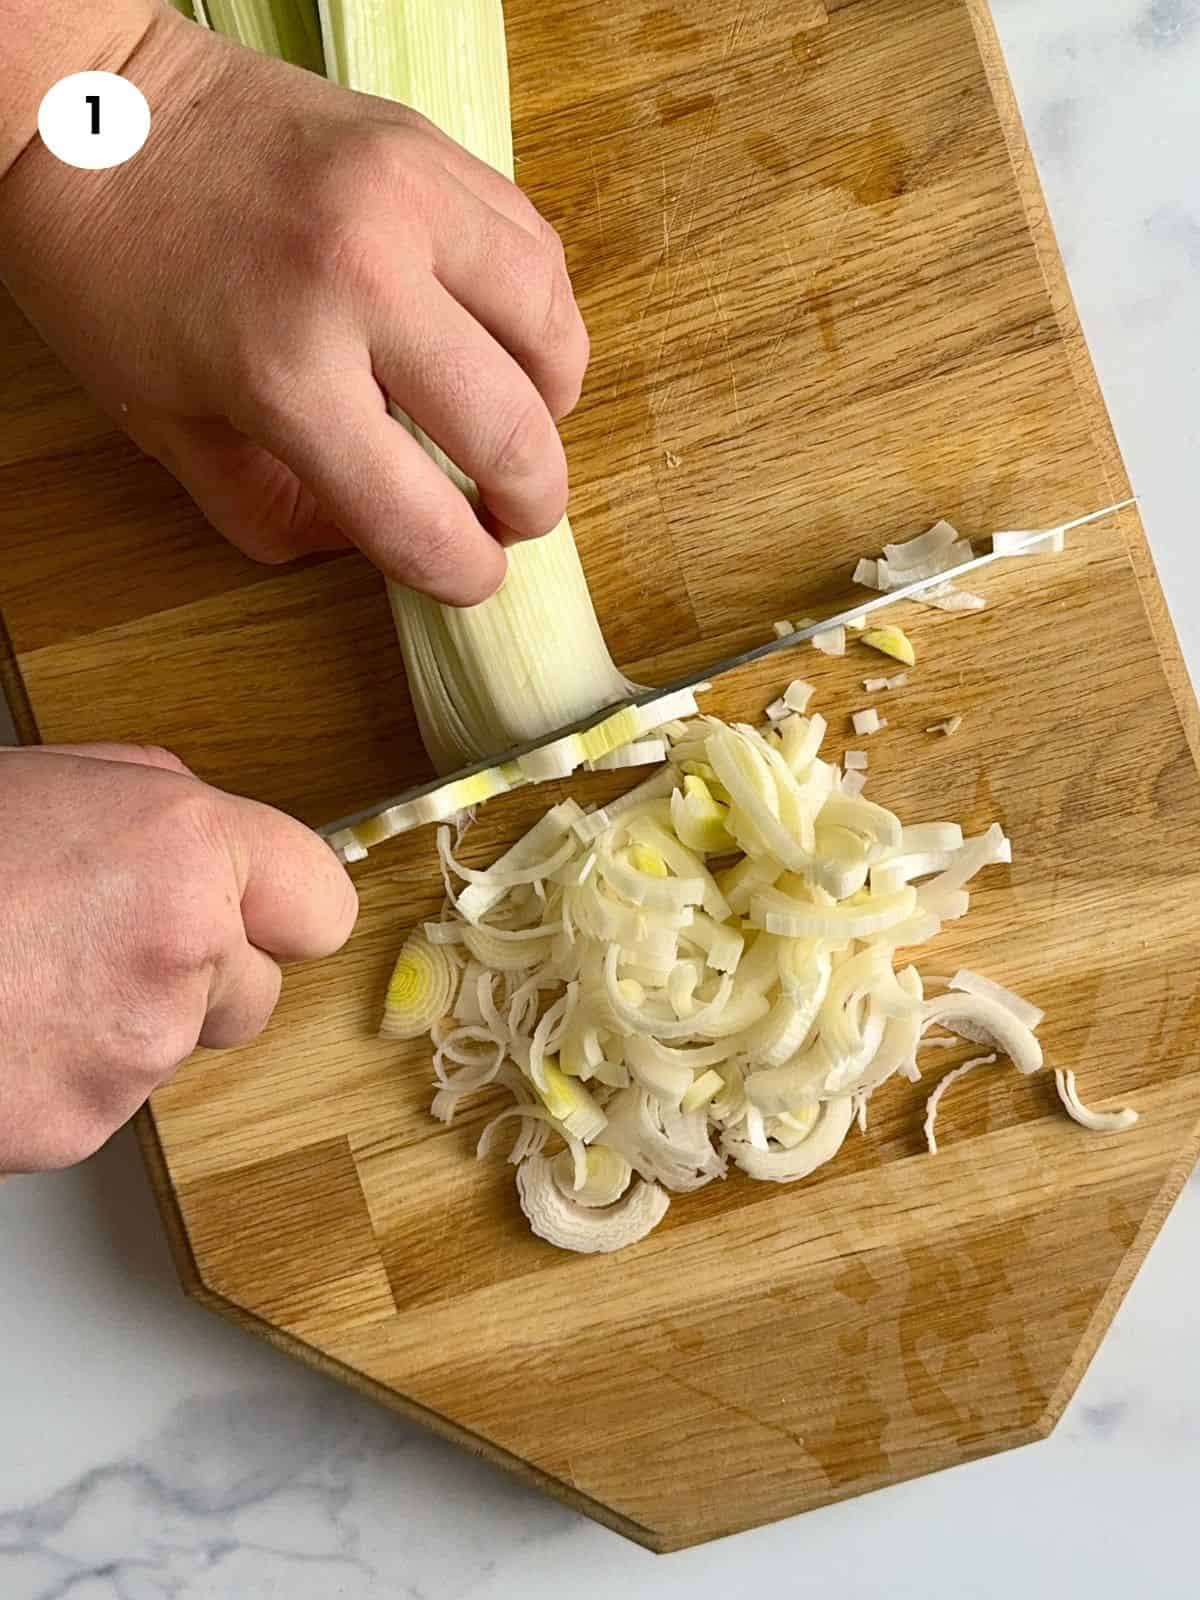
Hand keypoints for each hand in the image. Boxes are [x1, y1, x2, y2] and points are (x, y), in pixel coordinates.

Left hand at [0, 6, 588, 603]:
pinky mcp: (431, 147)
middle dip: (530, 503)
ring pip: (549, 332)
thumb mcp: (170, 433)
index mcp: (283, 370)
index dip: (460, 572)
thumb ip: (279, 513)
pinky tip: (506, 340)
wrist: (93, 108)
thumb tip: (382, 538)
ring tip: (519, 421)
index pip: (418, 517)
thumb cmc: (113, 277)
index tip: (470, 575)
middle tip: (516, 516)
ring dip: (550, 403)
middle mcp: (363, 279)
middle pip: (510, 433)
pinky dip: (538, 314)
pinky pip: (535, 250)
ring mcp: (409, 199)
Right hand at [0, 743, 356, 1171]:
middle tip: (95, 947)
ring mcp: (132, 1052)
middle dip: (197, 980)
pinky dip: (58, 1080)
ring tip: (19, 980)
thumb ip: (148, 797)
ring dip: (119, 1028)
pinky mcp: (75, 1128)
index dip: (282, 909)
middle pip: (256, 994)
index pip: (320, 902)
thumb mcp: (42, 780)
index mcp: (185, 848)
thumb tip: (195, 820)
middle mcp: (183, 952)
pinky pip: (100, 1104)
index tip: (257, 914)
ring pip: (172, 1051)